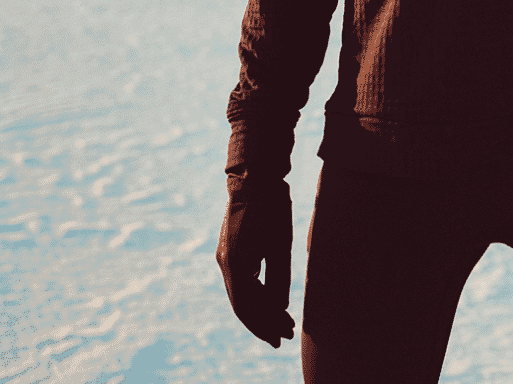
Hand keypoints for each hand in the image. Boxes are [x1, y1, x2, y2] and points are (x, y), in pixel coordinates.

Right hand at [216, 174, 295, 347]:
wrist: (255, 175)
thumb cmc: (271, 207)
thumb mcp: (281, 244)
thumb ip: (279, 278)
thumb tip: (279, 307)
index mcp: (235, 264)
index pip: (248, 307)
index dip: (265, 325)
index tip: (283, 337)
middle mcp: (225, 263)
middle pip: (244, 304)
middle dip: (265, 321)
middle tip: (287, 335)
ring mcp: (226, 255)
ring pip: (242, 292)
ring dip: (262, 308)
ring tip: (283, 320)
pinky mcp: (231, 248)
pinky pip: (242, 279)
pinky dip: (257, 292)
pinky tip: (272, 299)